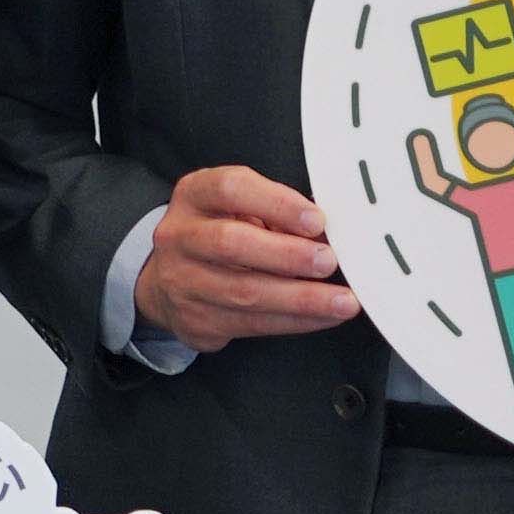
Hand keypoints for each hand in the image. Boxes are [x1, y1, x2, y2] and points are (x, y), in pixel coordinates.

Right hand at [132, 163, 359, 348]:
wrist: (170, 280)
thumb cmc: (220, 233)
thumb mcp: (240, 207)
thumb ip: (278, 213)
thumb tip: (333, 235)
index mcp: (195, 195)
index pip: (230, 189)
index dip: (277, 203)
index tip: (316, 220)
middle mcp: (179, 236)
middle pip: (231, 243)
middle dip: (288, 255)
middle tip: (329, 262)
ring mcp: (181, 281)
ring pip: (243, 292)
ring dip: (301, 298)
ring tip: (342, 300)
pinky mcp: (194, 320)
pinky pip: (251, 324)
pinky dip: (294, 321)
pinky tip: (323, 316)